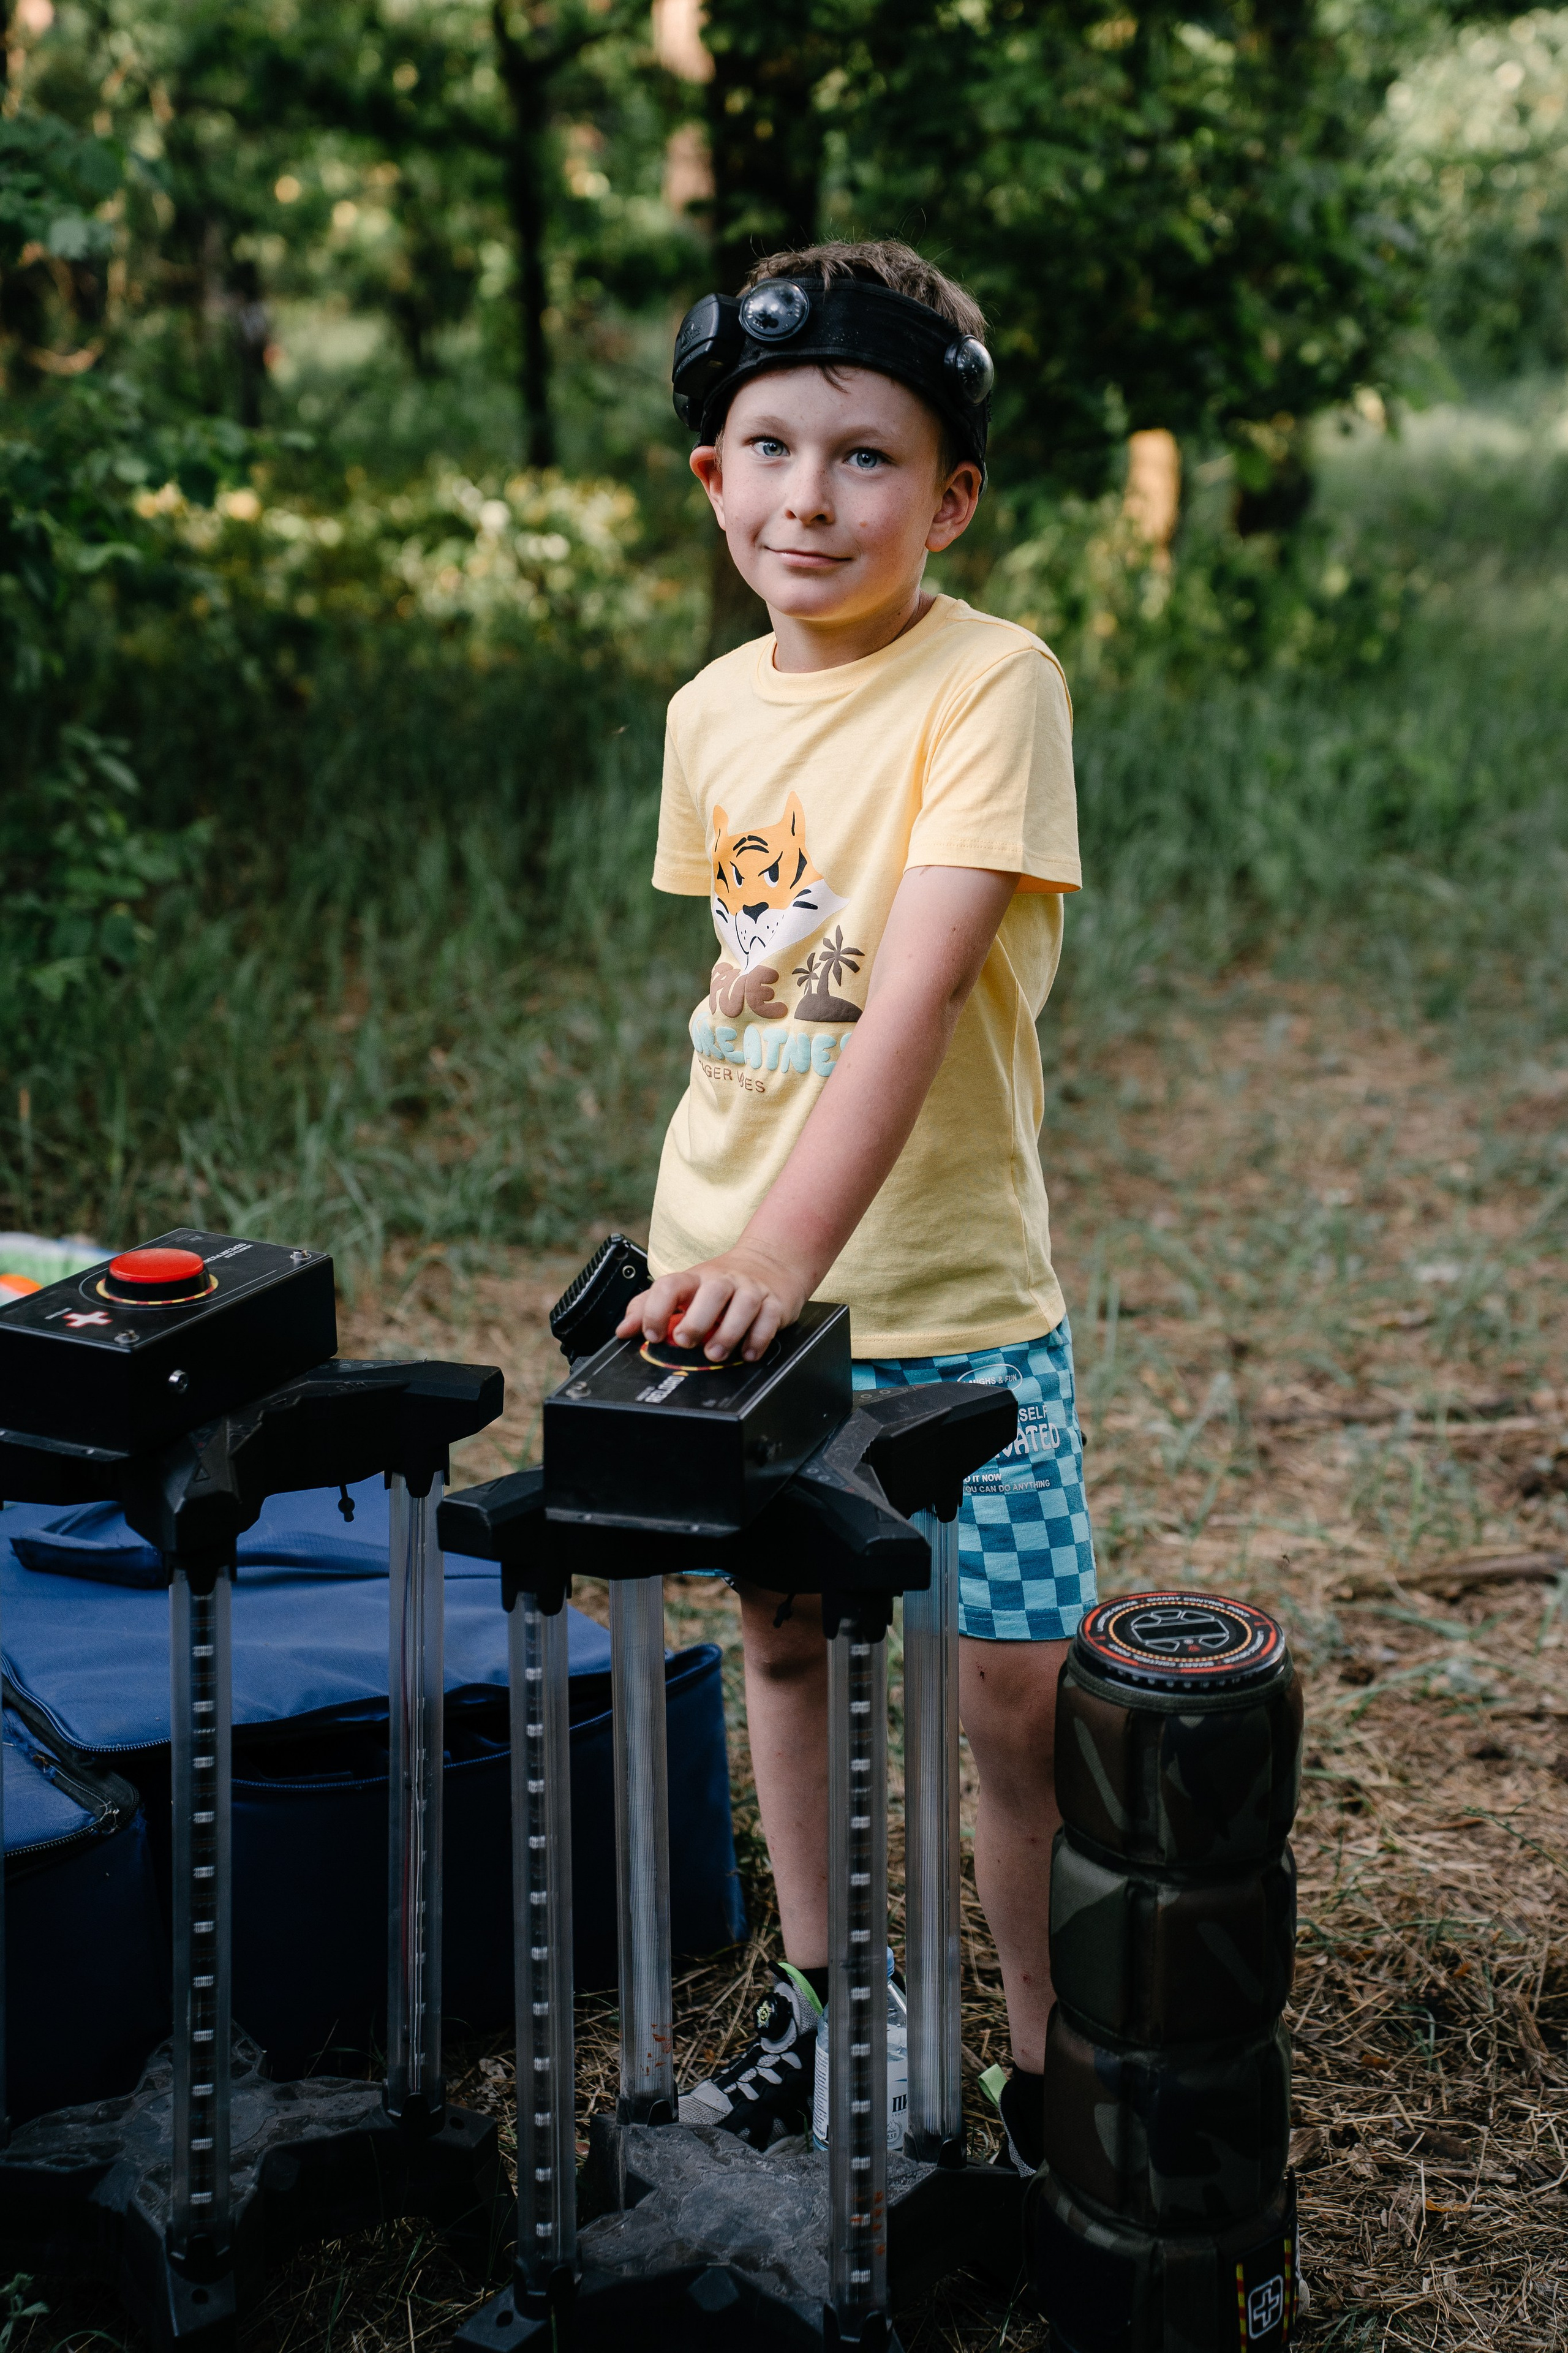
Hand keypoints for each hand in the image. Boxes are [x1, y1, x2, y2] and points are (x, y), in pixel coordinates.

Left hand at [615, 1242, 810, 1363]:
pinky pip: (769, 1318)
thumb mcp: (684, 1289)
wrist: (770, 1262)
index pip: (671, 1285)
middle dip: (696, 1320)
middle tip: (685, 1342)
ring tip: (715, 1353)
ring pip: (743, 1305)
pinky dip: (758, 1339)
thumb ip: (649, 1308)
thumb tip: (623, 1331)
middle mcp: (723, 1280)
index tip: (652, 1335)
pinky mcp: (775, 1302)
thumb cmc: (719, 1284)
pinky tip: (747, 1353)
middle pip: (712, 1292)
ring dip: (728, 1333)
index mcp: (695, 1278)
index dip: (656, 1310)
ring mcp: (751, 1289)